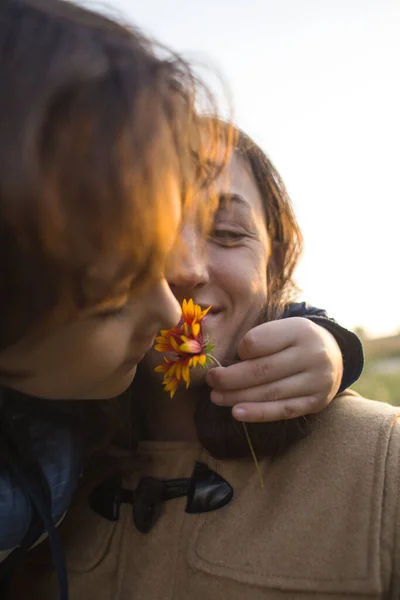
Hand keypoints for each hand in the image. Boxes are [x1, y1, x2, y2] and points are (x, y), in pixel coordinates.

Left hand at [205, 317, 342, 421]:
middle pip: (262, 370)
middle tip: (211, 380)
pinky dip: (258, 413)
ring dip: (238, 397)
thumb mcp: (281, 328)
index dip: (239, 351)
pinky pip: (283, 410)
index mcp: (299, 330)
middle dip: (230, 378)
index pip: (257, 342)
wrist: (334, 354)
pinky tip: (237, 412)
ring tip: (216, 397)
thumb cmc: (294, 340)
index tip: (229, 356)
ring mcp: (317, 380)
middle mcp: (312, 354)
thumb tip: (224, 366)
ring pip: (270, 392)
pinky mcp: (317, 401)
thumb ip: (258, 341)